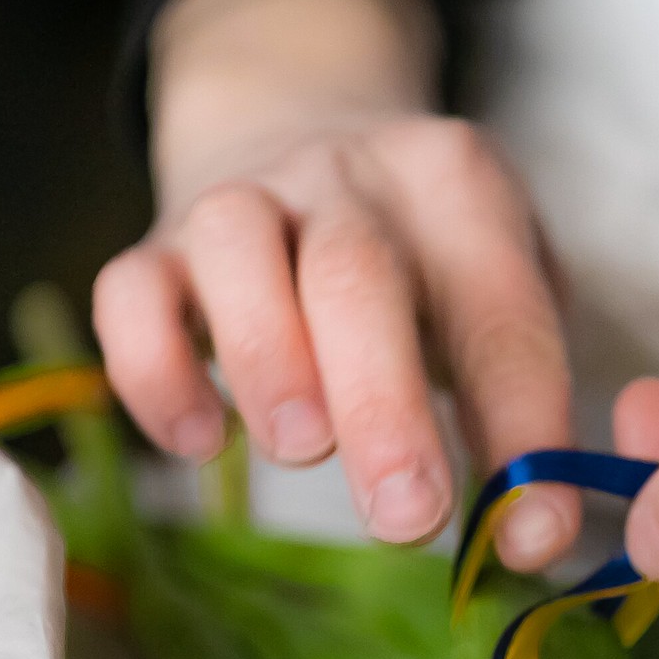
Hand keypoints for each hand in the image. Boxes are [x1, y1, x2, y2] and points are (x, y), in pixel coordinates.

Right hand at [94, 0, 577, 564]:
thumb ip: (517, 399)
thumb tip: (527, 535)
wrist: (300, 122)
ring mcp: (243, 199)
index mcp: (459, 186)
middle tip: (406, 517)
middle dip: (384, 406)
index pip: (503, 312)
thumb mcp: (497, 294)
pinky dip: (155, 372)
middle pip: (358, 276)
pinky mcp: (155, 242)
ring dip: (267, 361)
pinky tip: (199, 444)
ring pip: (237, 253)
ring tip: (301, 452)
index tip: (528, 536)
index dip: (523, 429)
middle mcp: (350, 178)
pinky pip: (129, 293)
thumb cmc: (423, 258)